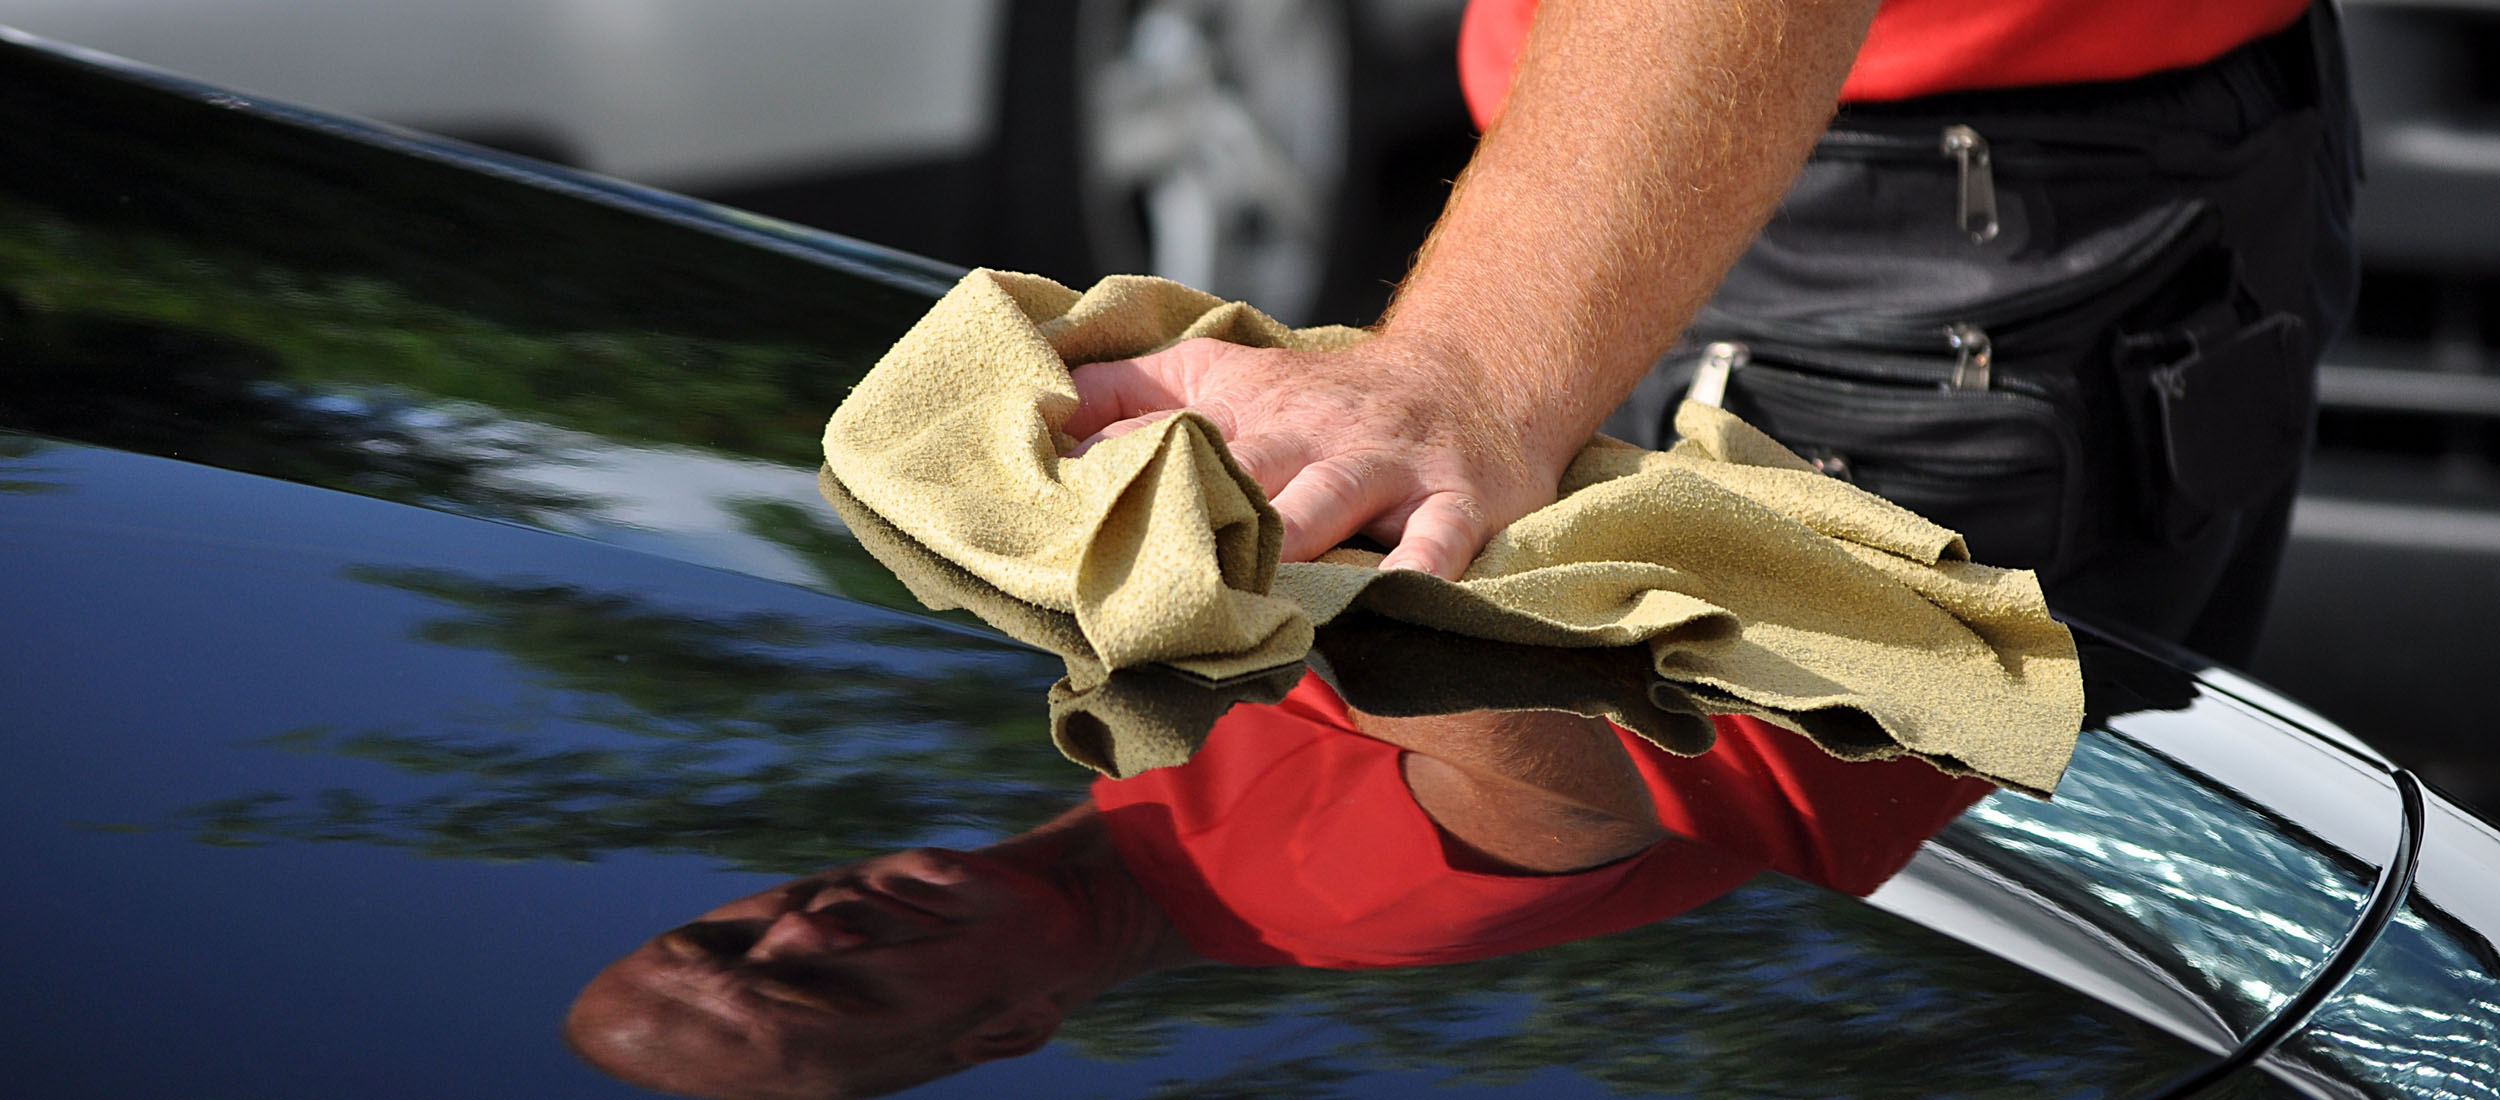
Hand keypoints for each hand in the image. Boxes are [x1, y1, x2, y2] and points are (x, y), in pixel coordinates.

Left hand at [1064, 337, 1574, 578]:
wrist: (1470, 374)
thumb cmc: (1322, 396)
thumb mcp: (1224, 370)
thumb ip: (1130, 389)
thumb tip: (1040, 409)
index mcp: (1244, 406)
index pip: (1162, 434)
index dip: (1107, 470)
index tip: (1044, 513)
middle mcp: (1309, 431)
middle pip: (1240, 468)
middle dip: (1192, 513)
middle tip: (1135, 573)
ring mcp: (1382, 464)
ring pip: (1326, 498)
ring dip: (1286, 539)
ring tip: (1243, 591)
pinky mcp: (1455, 496)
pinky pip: (1434, 539)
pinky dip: (1414, 571)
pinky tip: (1385, 601)